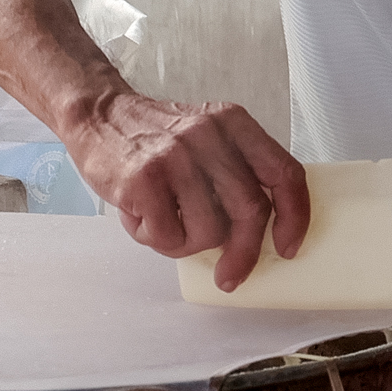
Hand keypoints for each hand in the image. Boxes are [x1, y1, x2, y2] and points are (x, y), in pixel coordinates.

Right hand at [66, 94, 310, 290]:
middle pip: (250, 210)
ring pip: (208, 231)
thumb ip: (234, 172)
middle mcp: (209, 136)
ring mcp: (176, 157)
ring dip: (185, 243)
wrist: (97, 115)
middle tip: (229, 275)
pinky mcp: (144, 179)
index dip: (294, 217)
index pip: (284, 173)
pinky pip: (167, 236)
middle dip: (243, 253)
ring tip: (163, 223)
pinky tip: (140, 216)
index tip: (287, 247)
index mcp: (233, 124)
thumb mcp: (205, 138)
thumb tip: (257, 233)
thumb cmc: (152, 138)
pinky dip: (154, 239)